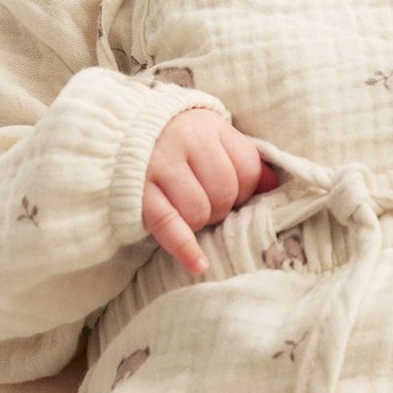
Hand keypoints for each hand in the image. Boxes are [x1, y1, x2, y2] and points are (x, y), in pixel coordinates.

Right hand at [142, 109, 280, 274]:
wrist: (117, 132)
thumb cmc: (174, 140)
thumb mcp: (211, 136)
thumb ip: (242, 158)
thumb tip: (274, 185)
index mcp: (208, 127)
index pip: (248, 168)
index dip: (247, 189)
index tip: (233, 191)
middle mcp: (185, 142)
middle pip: (225, 193)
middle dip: (222, 208)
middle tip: (205, 203)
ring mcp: (159, 167)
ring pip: (200, 212)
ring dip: (199, 222)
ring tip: (187, 212)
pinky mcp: (138, 194)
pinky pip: (168, 225)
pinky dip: (185, 248)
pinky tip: (198, 265)